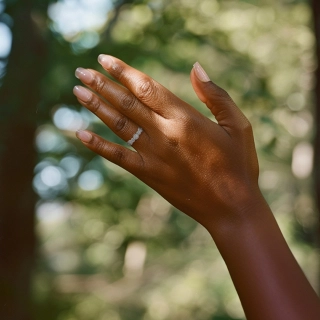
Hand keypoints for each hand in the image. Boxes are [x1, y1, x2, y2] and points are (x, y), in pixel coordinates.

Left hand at [73, 55, 260, 231]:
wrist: (231, 207)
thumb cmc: (238, 165)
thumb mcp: (238, 125)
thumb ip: (216, 95)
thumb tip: (196, 67)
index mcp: (186, 118)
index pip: (146, 87)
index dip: (124, 71)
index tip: (105, 59)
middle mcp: (164, 134)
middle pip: (126, 103)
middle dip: (102, 84)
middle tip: (81, 71)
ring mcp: (153, 156)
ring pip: (118, 126)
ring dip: (97, 107)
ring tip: (78, 92)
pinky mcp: (148, 175)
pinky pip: (118, 157)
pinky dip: (99, 146)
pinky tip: (80, 135)